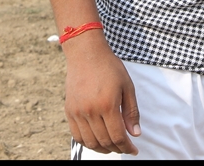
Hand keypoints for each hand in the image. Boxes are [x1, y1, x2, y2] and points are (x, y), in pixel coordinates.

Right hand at [63, 34, 140, 154]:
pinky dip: (87, 142)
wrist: (86, 53)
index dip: (127, 147)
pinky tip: (97, 140)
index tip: (133, 150)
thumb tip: (135, 134)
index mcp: (107, 105)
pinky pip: (77, 135)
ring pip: (90, 142)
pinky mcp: (69, 111)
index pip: (117, 136)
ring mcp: (77, 112)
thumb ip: (131, 112)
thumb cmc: (109, 67)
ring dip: (102, 149)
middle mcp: (90, 111)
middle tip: (125, 147)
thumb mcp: (127, 86)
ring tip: (112, 146)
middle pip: (104, 141)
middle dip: (117, 149)